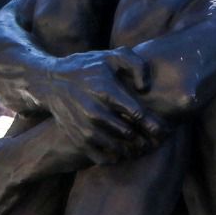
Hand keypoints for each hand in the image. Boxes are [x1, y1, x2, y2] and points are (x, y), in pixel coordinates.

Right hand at [41, 49, 164, 163]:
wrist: (51, 83)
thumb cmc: (88, 68)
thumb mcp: (111, 56)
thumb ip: (136, 64)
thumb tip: (145, 88)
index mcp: (106, 90)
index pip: (138, 114)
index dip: (155, 125)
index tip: (164, 129)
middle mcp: (95, 112)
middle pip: (131, 135)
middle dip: (147, 139)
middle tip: (156, 140)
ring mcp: (86, 128)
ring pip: (119, 149)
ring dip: (134, 150)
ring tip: (142, 146)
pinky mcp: (78, 140)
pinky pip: (104, 159)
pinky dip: (117, 158)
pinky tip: (122, 150)